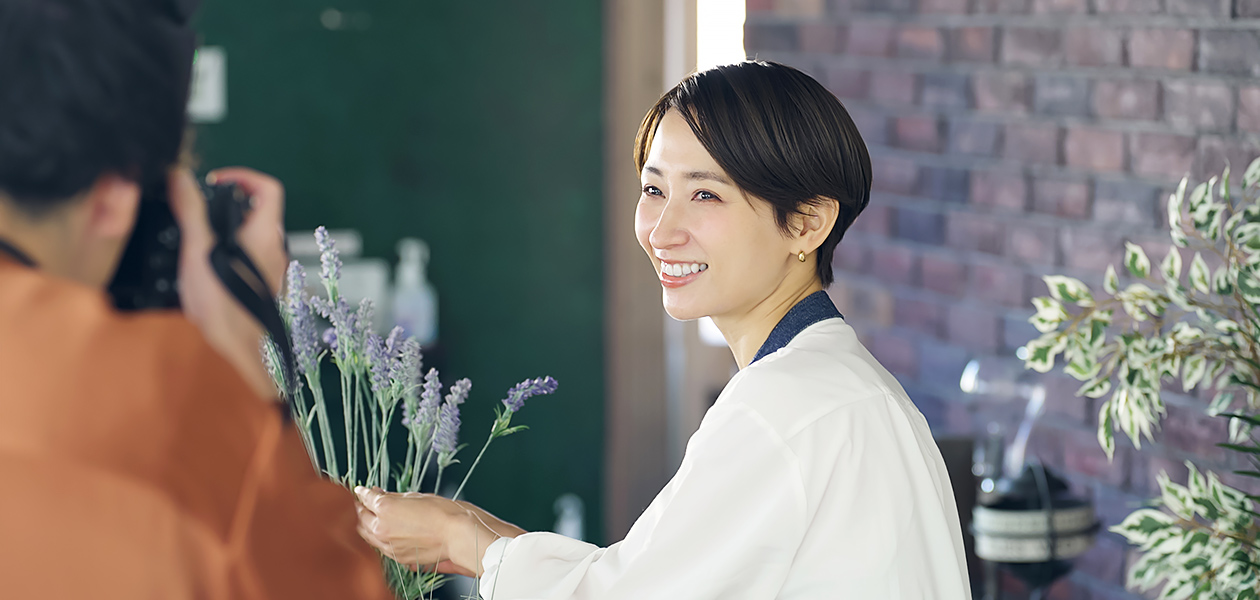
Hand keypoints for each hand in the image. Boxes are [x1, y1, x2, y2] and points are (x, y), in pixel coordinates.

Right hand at [168, 167, 287, 399]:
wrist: (242, 356)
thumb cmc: (225, 308)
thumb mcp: (198, 252)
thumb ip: (191, 212)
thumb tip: (181, 178)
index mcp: (265, 235)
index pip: (268, 188)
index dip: (244, 176)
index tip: (216, 181)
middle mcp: (277, 251)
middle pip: (258, 213)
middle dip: (227, 208)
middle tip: (199, 217)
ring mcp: (275, 272)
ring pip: (252, 240)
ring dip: (226, 236)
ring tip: (198, 249)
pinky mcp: (267, 290)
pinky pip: (251, 262)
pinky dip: (230, 258)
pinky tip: (207, 275)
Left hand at [354, 487, 523, 575]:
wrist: (458, 535)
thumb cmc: (443, 512)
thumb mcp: (416, 496)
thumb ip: (394, 497)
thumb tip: (380, 495)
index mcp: (384, 508)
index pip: (365, 498)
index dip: (362, 492)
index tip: (362, 490)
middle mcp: (382, 528)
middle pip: (360, 517)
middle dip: (360, 508)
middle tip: (363, 502)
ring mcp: (388, 545)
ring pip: (366, 535)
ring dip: (365, 524)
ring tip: (370, 517)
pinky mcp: (397, 556)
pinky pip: (379, 547)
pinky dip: (376, 537)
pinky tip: (383, 531)